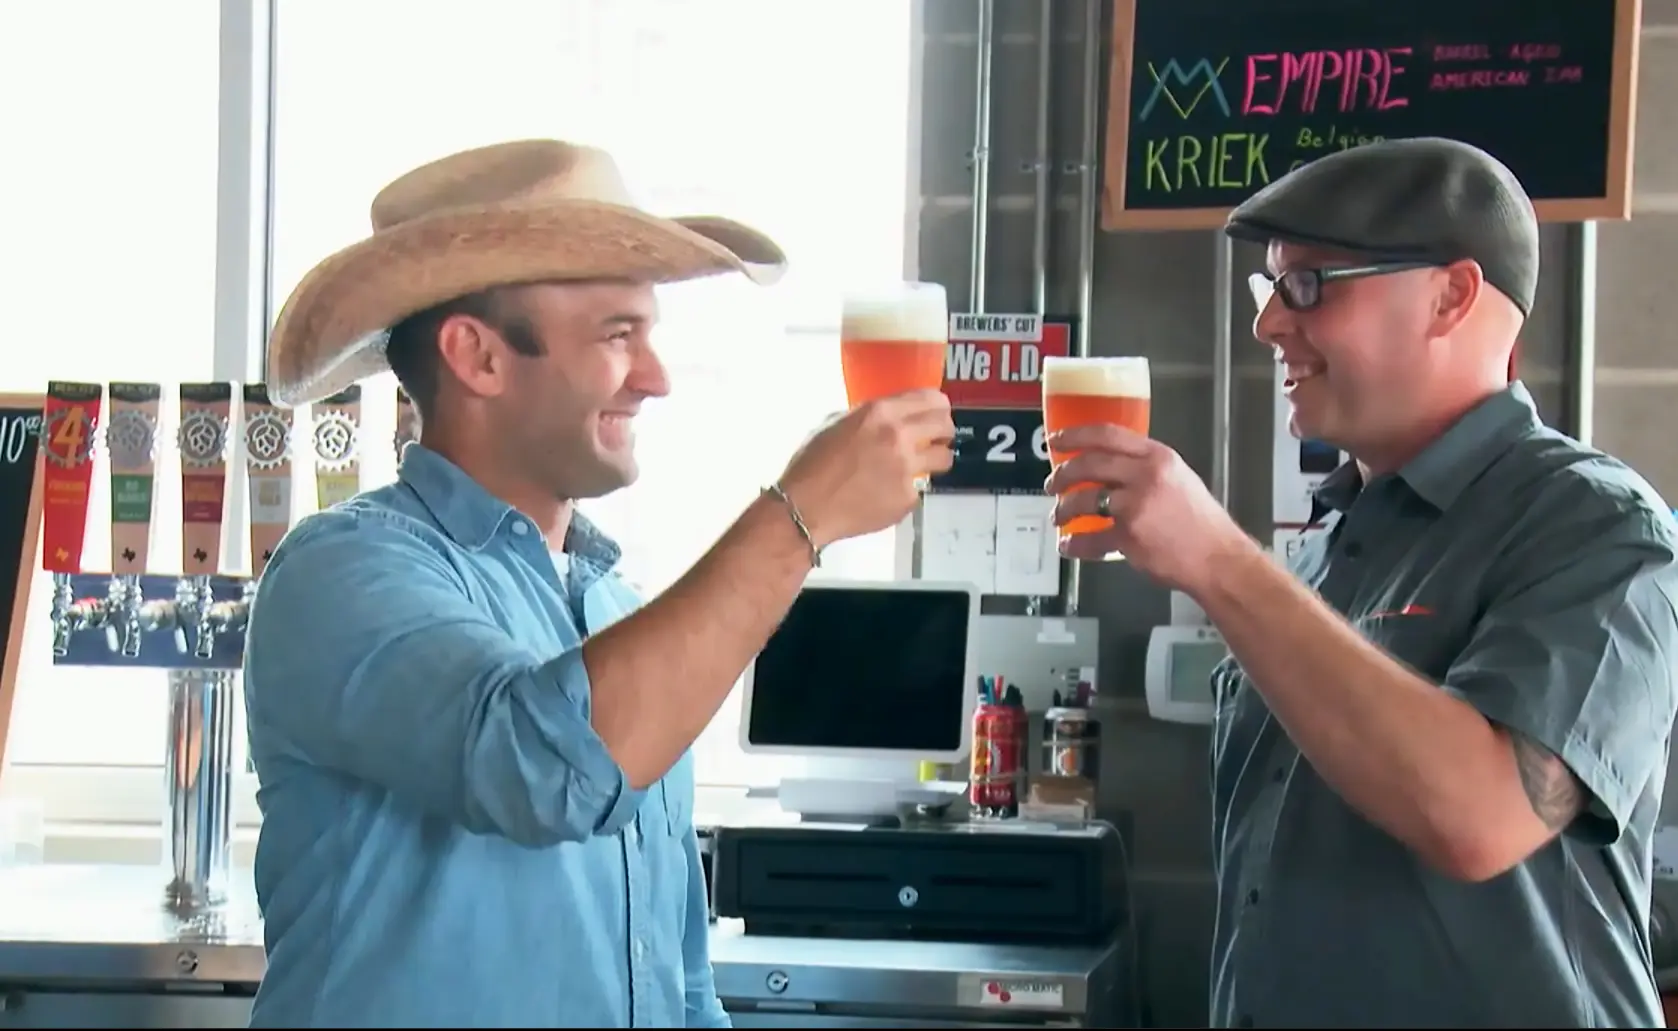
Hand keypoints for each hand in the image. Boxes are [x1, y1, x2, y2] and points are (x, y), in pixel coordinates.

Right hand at [778, 390, 954, 545]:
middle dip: (943, 431)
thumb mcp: (837, 424)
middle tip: (935, 438)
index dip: (937, 407)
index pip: (931, 399)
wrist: (806, 507)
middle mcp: (900, 436)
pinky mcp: (908, 497)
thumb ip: (869, 417)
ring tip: (920, 466)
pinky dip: (910, 488)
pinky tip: (890, 492)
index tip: (935, 414)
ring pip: (944, 458)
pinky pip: (921, 488)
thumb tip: (890, 418)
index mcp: (880, 412)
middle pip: (945, 425)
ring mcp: (907, 468)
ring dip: (934, 460)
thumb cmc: (812, 464)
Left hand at [1044, 423, 1251, 592]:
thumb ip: (1146, 468)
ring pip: (1084, 500)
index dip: (1075, 435)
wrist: (1218, 558)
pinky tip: (1068, 545)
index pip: (1108, 434)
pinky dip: (1074, 543)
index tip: (1056, 440)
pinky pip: (1090, 538)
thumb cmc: (1201, 522)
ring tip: (1058, 516)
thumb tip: (1110, 467)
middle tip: (1052, 484)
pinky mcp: (1129, 536)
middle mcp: (1146, 476)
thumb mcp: (1178, 478)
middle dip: (1063, 474)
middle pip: (1089, 464)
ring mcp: (1136, 506)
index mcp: (1158, 457)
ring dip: (1064, 509)